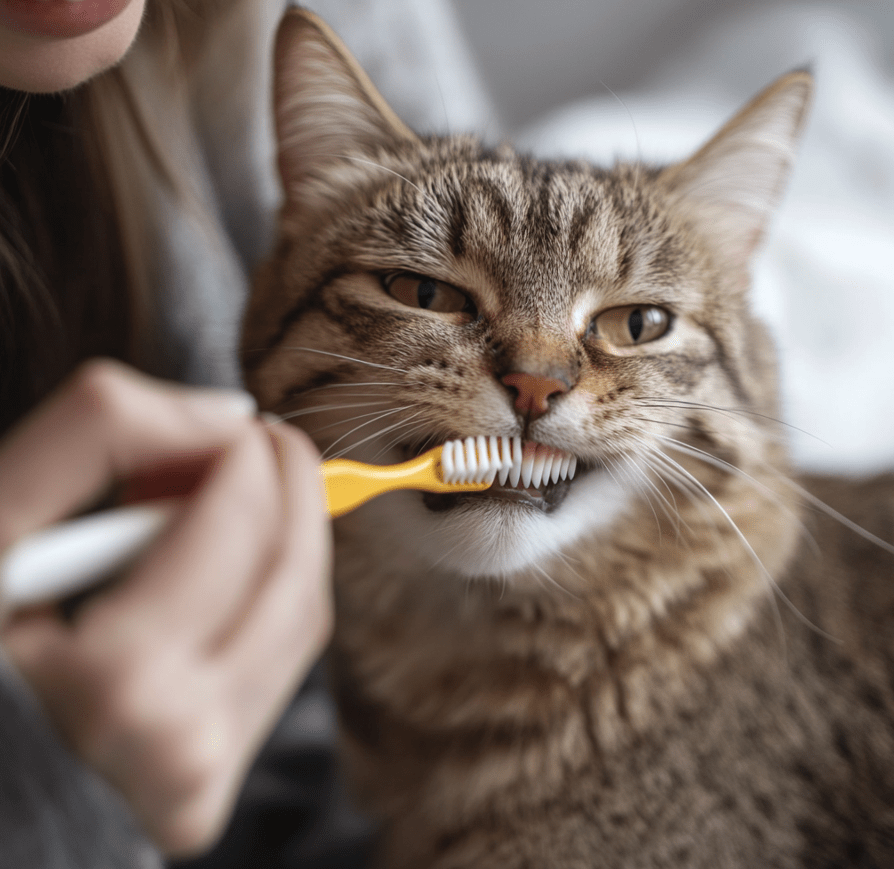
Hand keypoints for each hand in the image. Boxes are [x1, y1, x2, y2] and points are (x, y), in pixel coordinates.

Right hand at [0, 359, 331, 855]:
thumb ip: (98, 436)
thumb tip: (228, 413)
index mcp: (112, 679)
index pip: (239, 524)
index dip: (246, 453)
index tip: (233, 423)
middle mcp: (173, 744)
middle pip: (291, 571)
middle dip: (291, 482)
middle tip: (260, 440)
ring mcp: (197, 777)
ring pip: (303, 615)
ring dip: (290, 531)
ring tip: (239, 492)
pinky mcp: (204, 790)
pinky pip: (279, 665)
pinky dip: (270, 589)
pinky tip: (228, 560)